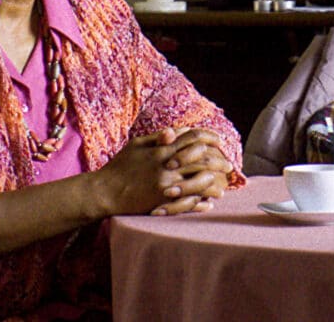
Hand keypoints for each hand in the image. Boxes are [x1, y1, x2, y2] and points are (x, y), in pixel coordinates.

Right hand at [93, 128, 234, 217]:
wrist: (104, 193)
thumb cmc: (119, 166)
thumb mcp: (138, 144)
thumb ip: (160, 136)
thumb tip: (179, 130)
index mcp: (163, 149)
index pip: (194, 138)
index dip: (210, 137)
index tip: (220, 140)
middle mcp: (168, 166)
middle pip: (202, 159)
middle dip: (219, 161)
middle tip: (229, 166)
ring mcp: (166, 185)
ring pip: (199, 181)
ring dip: (214, 183)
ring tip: (222, 187)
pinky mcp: (162, 202)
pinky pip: (187, 203)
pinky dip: (200, 203)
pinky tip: (207, 203)